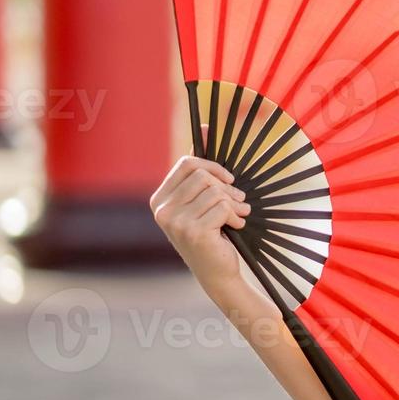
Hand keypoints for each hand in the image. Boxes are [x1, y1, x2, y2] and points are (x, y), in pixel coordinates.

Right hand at [150, 124, 251, 286]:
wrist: (218, 271)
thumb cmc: (212, 232)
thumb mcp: (203, 200)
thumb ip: (201, 169)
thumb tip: (205, 128)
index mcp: (160, 199)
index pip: (186, 163)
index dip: (213, 166)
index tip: (229, 179)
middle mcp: (162, 210)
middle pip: (203, 176)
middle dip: (228, 187)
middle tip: (238, 201)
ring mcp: (174, 222)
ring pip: (215, 191)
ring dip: (234, 203)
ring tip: (238, 215)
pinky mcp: (192, 232)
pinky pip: (223, 207)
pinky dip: (236, 216)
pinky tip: (235, 227)